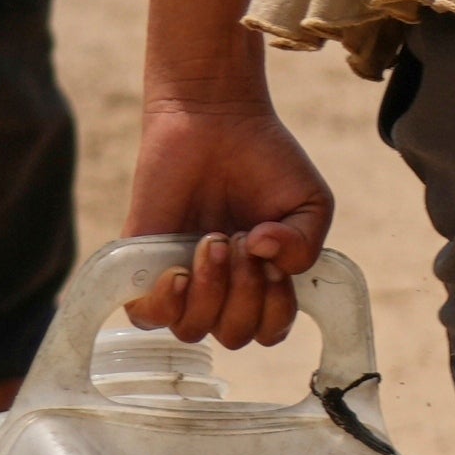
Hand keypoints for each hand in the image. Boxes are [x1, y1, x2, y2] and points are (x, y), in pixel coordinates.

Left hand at [123, 95, 334, 346]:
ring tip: (212, 241)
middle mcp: (223, 288)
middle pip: (233, 336)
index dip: (275, 308)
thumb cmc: (265, 160)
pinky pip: (147, 317)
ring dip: (211, 291)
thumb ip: (307, 245)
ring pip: (193, 329)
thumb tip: (265, 259)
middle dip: (244, 294)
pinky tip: (178, 270)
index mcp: (263, 282)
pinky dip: (166, 303)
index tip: (273, 260)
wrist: (216, 119)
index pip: (269, 331)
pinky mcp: (144, 266)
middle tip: (241, 239)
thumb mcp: (310, 202)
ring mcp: (183, 279)